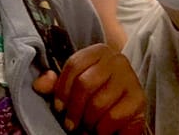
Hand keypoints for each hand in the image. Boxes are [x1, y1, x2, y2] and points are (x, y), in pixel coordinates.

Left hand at [32, 43, 146, 133]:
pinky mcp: (139, 99)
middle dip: (74, 109)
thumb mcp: (73, 84)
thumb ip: (54, 83)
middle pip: (85, 84)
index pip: (74, 65)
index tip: (58, 107)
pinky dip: (102, 129)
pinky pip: (113, 117)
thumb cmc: (96, 92)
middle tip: (70, 124)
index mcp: (98, 51)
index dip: (62, 89)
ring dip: (87, 121)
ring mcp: (130, 78)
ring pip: (98, 103)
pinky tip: (99, 130)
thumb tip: (39, 85)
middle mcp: (116, 60)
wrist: (125, 104)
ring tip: (85, 127)